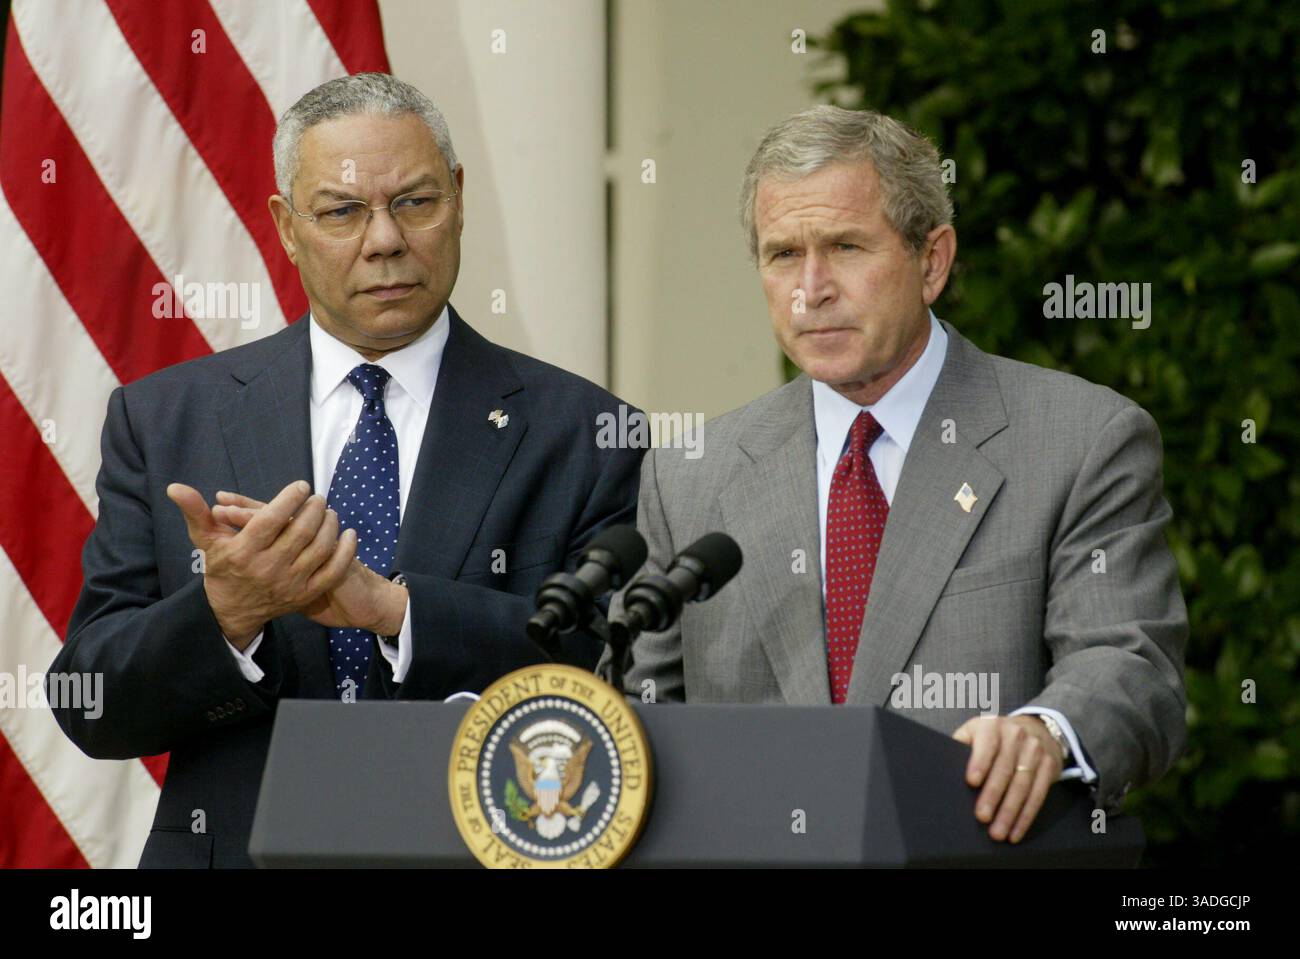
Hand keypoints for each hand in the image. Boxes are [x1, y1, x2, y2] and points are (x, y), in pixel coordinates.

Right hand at [213, 491, 404, 634]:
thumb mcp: (206, 540)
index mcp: (244, 552)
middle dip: (314, 508)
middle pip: (301, 531)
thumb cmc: (222, 568)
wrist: (232, 611)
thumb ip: (195, 511)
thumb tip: (175, 487)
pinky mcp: (306, 595)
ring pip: (320, 548)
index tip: (301, 486)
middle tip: (317, 498)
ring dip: (330, 525)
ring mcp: (290, 584)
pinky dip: (346, 551)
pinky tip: (349, 533)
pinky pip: (334, 571)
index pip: (272, 518)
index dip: (290, 498)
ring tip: (328, 511)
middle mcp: (268, 568)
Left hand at [953, 715, 1063, 842]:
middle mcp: (1016, 735)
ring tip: (998, 832)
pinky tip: (1015, 831)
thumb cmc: (994, 737)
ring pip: (1023, 785)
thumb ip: (962, 745)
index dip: (979, 763)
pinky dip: (1026, 816)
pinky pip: (1039, 794)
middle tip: (982, 817)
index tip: (971, 782)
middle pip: (1005, 769)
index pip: (986, 744)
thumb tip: (943, 768)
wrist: (1035, 728)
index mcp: (992, 726)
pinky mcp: (1049, 765)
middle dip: (993, 795)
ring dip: (1010, 812)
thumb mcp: (975, 732)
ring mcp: (1035, 750)